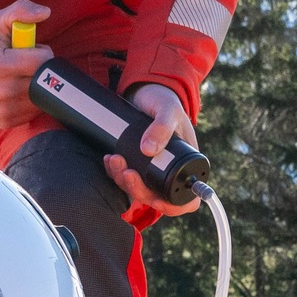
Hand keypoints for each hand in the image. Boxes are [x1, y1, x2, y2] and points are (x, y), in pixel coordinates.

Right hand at [0, 0, 52, 128]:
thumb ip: (21, 10)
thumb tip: (45, 12)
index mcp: (0, 66)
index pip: (42, 61)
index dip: (42, 52)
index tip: (32, 50)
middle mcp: (2, 91)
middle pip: (43, 80)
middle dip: (40, 69)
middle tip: (25, 63)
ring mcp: (3, 109)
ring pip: (41, 96)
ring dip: (37, 85)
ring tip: (20, 75)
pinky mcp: (5, 120)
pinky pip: (33, 111)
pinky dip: (30, 100)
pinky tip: (17, 90)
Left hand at [103, 84, 199, 216]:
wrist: (144, 90)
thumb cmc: (164, 99)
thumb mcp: (168, 110)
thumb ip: (162, 127)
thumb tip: (148, 151)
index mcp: (186, 164)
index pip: (186, 199)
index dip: (173, 206)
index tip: (156, 201)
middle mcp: (169, 170)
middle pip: (156, 197)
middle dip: (138, 190)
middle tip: (126, 172)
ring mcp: (151, 168)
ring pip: (137, 189)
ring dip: (122, 180)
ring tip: (114, 159)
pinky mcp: (135, 162)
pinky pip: (124, 177)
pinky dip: (115, 172)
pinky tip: (109, 159)